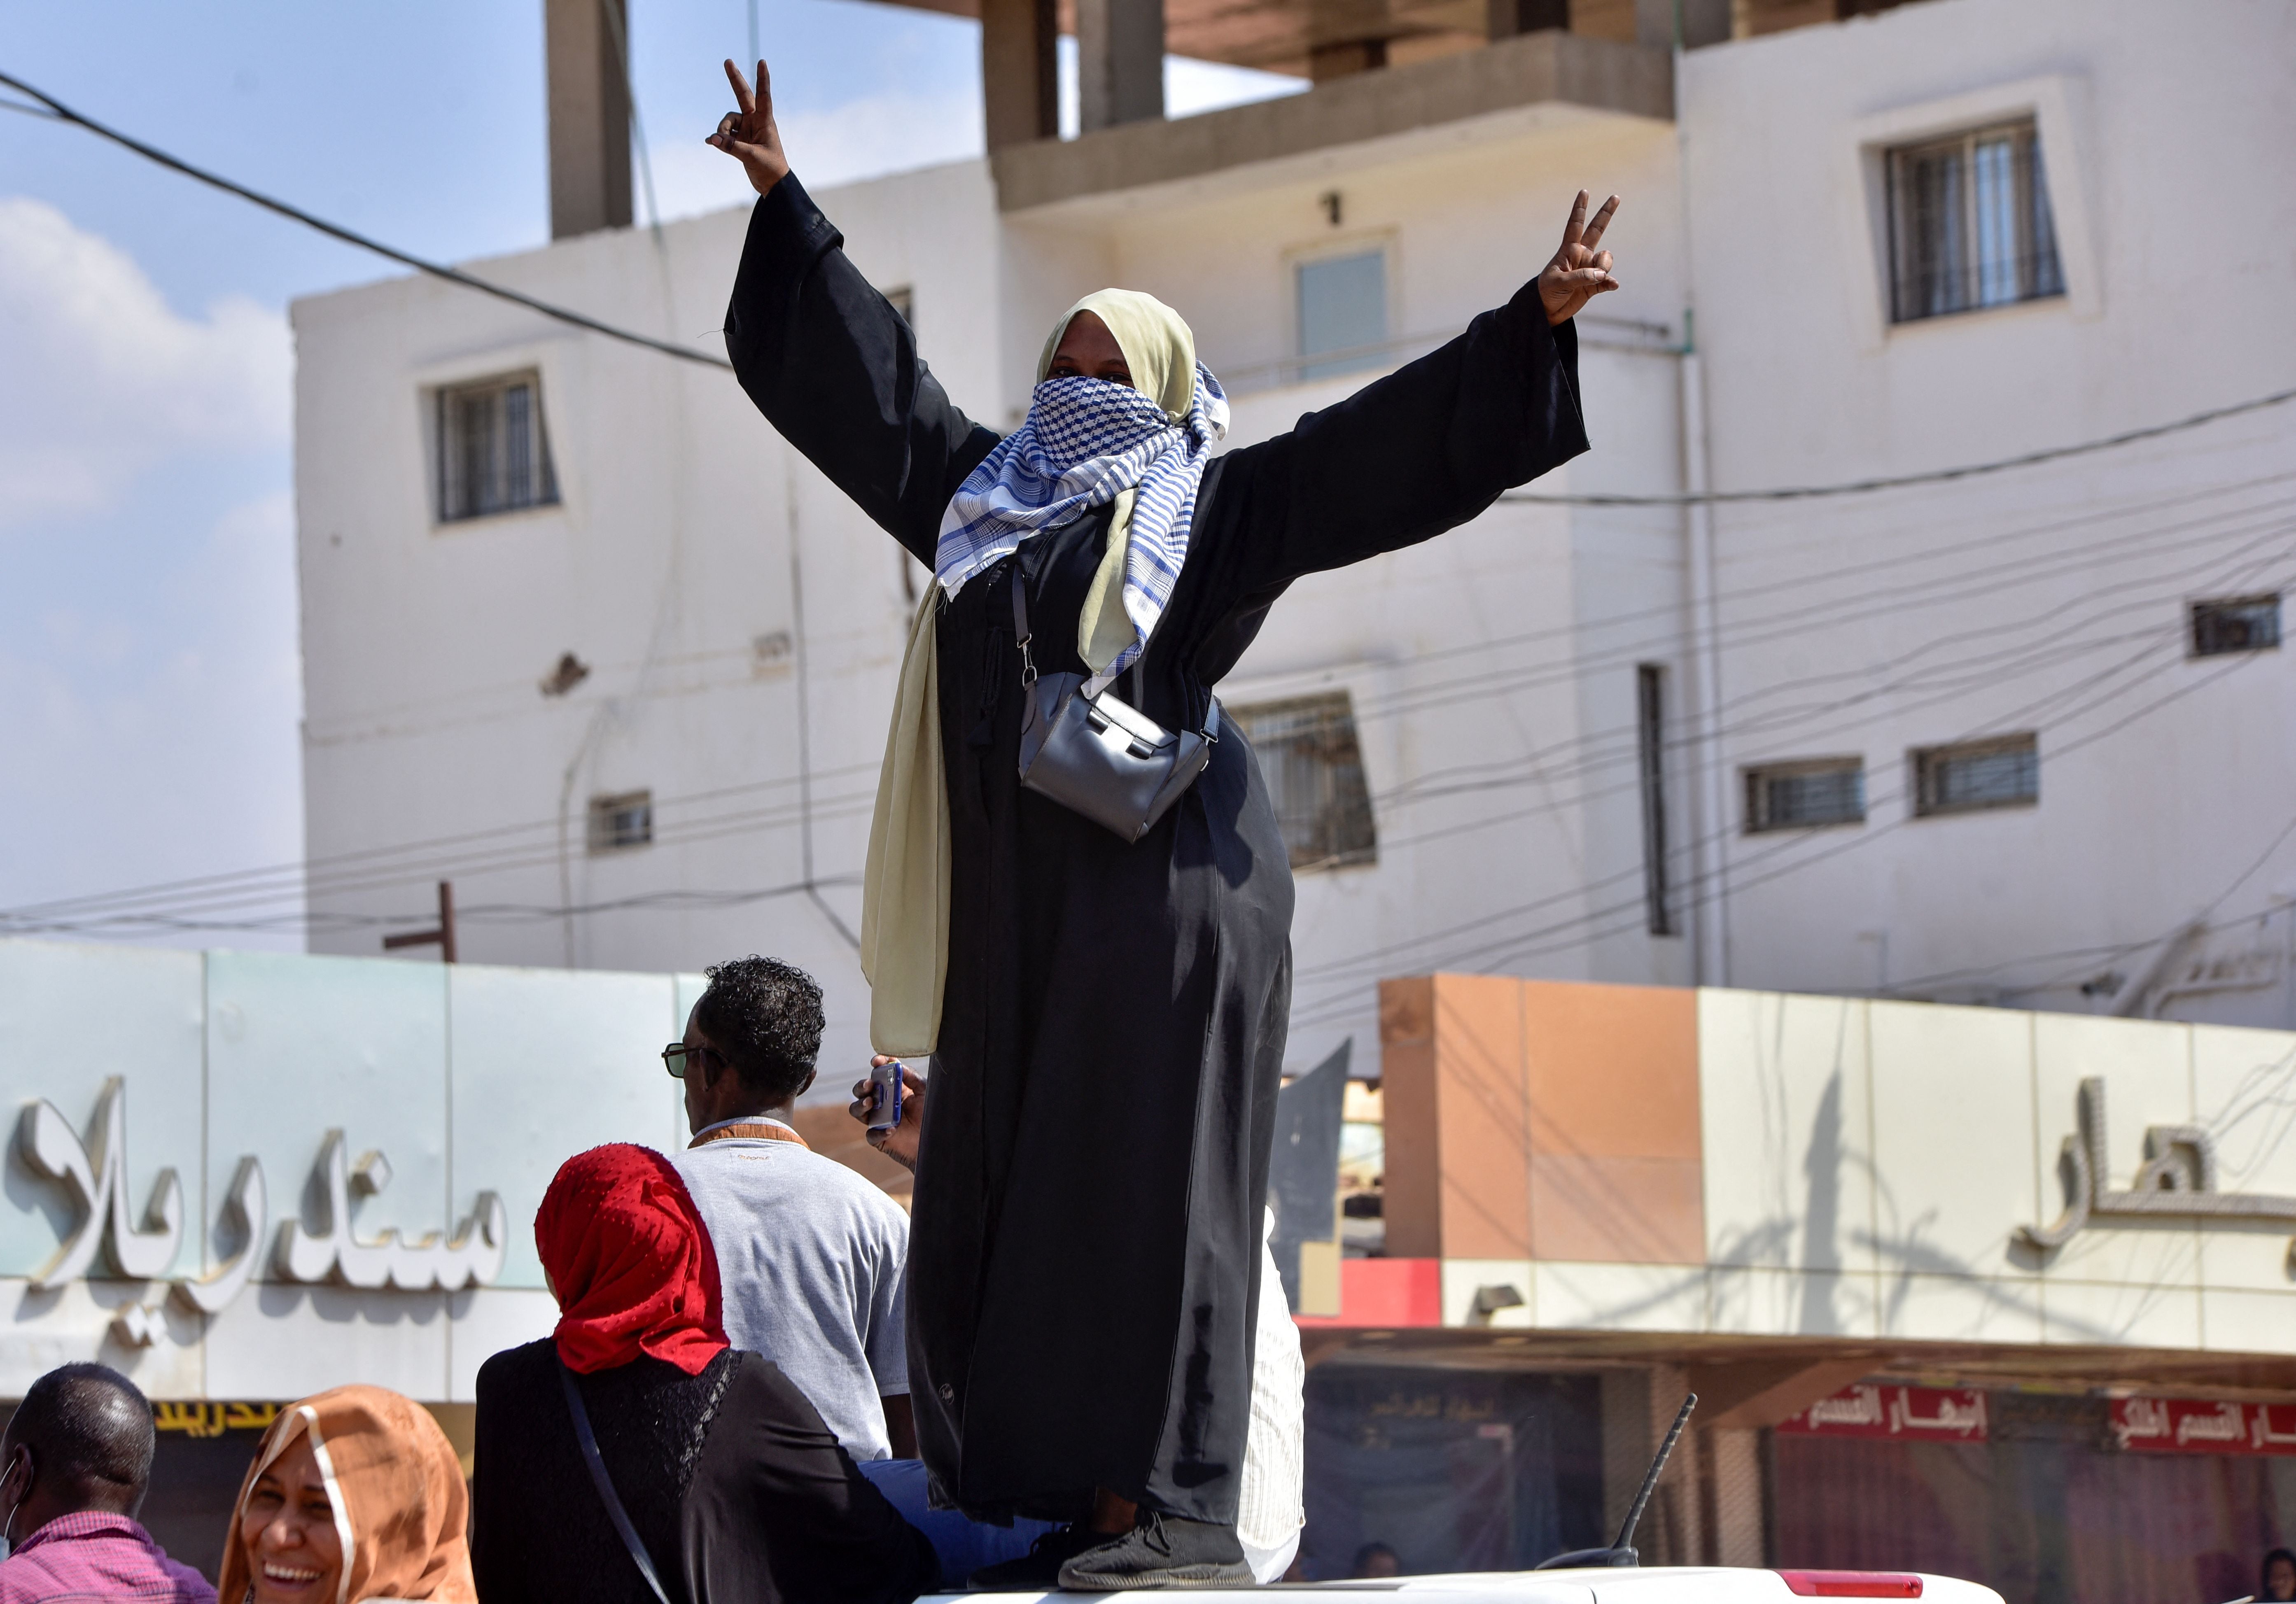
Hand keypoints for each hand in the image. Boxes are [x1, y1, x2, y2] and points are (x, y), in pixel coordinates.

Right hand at [708, 58, 789, 195]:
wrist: (772, 184)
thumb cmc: (770, 169)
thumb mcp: (752, 157)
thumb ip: (732, 147)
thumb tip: (712, 138)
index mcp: (765, 121)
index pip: (763, 96)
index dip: (762, 79)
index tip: (762, 62)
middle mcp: (755, 121)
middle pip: (742, 96)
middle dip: (735, 79)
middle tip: (727, 61)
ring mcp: (746, 129)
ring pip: (727, 121)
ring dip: (722, 130)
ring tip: (721, 143)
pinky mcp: (739, 140)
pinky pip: (724, 134)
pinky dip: (718, 138)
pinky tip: (710, 142)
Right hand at [849, 1056, 926, 1171]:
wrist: (936, 1141)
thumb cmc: (930, 1115)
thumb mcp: (925, 1092)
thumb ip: (911, 1077)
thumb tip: (895, 1063)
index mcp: (892, 1089)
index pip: (879, 1074)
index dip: (876, 1066)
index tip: (876, 1061)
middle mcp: (882, 1103)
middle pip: (862, 1091)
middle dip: (861, 1086)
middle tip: (869, 1084)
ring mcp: (878, 1120)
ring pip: (857, 1111)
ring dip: (860, 1105)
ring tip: (870, 1103)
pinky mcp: (879, 1138)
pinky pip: (871, 1135)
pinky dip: (879, 1132)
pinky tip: (891, 1129)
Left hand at [1537, 190, 1619, 326]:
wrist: (1546, 312)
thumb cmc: (1546, 292)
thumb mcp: (1559, 282)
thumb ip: (1580, 276)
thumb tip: (1602, 274)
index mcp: (1568, 250)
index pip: (1575, 225)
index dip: (1580, 209)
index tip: (1584, 192)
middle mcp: (1581, 255)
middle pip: (1597, 230)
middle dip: (1605, 214)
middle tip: (1615, 197)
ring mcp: (1589, 269)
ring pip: (1606, 260)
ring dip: (1605, 267)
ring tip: (1596, 279)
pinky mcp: (1594, 285)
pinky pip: (1608, 280)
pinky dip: (1610, 282)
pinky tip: (1612, 285)